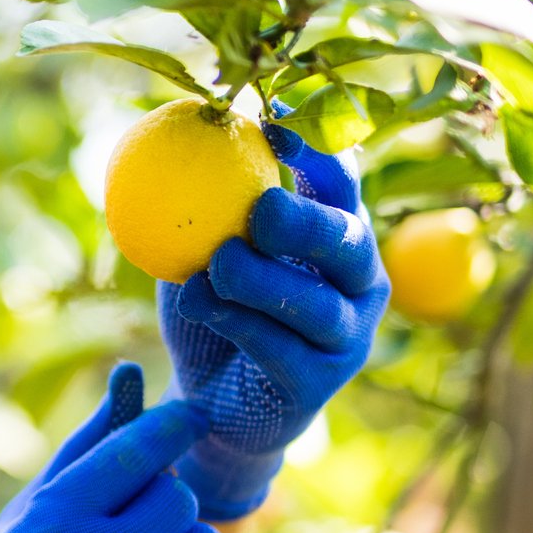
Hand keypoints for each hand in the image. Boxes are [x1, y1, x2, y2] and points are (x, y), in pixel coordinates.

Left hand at [158, 102, 390, 520]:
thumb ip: (202, 205)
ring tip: (215, 264)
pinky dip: (237, 322)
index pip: (341, 183)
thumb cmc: (213, 310)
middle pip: (348, 241)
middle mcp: (358, 282)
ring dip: (260, 280)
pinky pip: (282, 348)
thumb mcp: (202, 250)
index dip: (317, 152)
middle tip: (261, 208)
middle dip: (306, 222)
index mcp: (337, 234)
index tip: (271, 130)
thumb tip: (174, 133)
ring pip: (316, 303)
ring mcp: (347, 336)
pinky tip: (198, 302)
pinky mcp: (319, 383)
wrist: (209, 403)